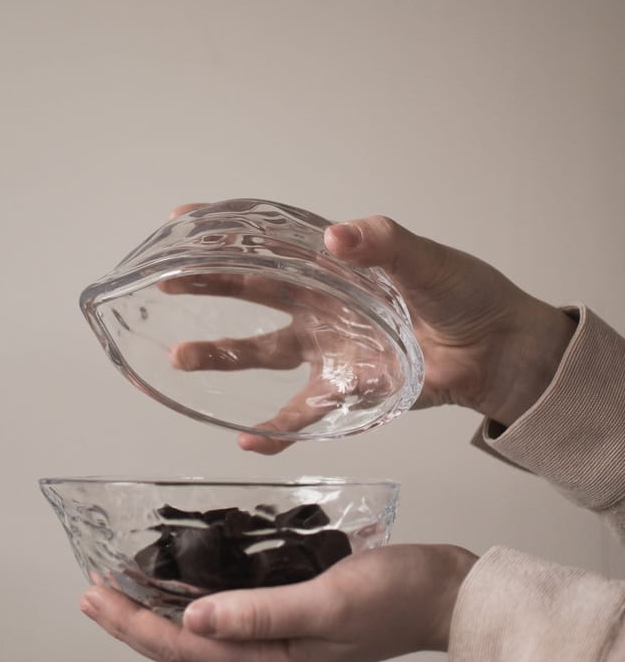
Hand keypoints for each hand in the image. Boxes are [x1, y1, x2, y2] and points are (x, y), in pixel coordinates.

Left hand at [79, 544, 476, 661]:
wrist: (448, 594)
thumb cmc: (398, 596)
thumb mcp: (328, 601)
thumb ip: (261, 612)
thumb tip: (193, 618)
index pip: (187, 649)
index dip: (136, 626)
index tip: (95, 598)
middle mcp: (270, 657)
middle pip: (186, 645)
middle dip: (135, 621)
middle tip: (91, 591)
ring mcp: (282, 638)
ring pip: (205, 630)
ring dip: (160, 609)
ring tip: (123, 585)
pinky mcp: (293, 614)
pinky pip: (231, 612)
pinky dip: (199, 595)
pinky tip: (186, 576)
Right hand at [167, 206, 575, 452]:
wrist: (500, 350)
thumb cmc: (467, 295)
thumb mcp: (426, 260)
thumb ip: (383, 245)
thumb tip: (336, 237)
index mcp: (337, 265)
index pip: (272, 240)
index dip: (227, 230)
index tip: (181, 219)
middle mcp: (323, 305)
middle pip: (253, 291)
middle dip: (206, 284)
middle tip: (162, 281)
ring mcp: (329, 349)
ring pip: (262, 353)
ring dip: (221, 355)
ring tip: (180, 358)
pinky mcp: (346, 391)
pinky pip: (302, 415)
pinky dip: (275, 432)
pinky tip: (246, 442)